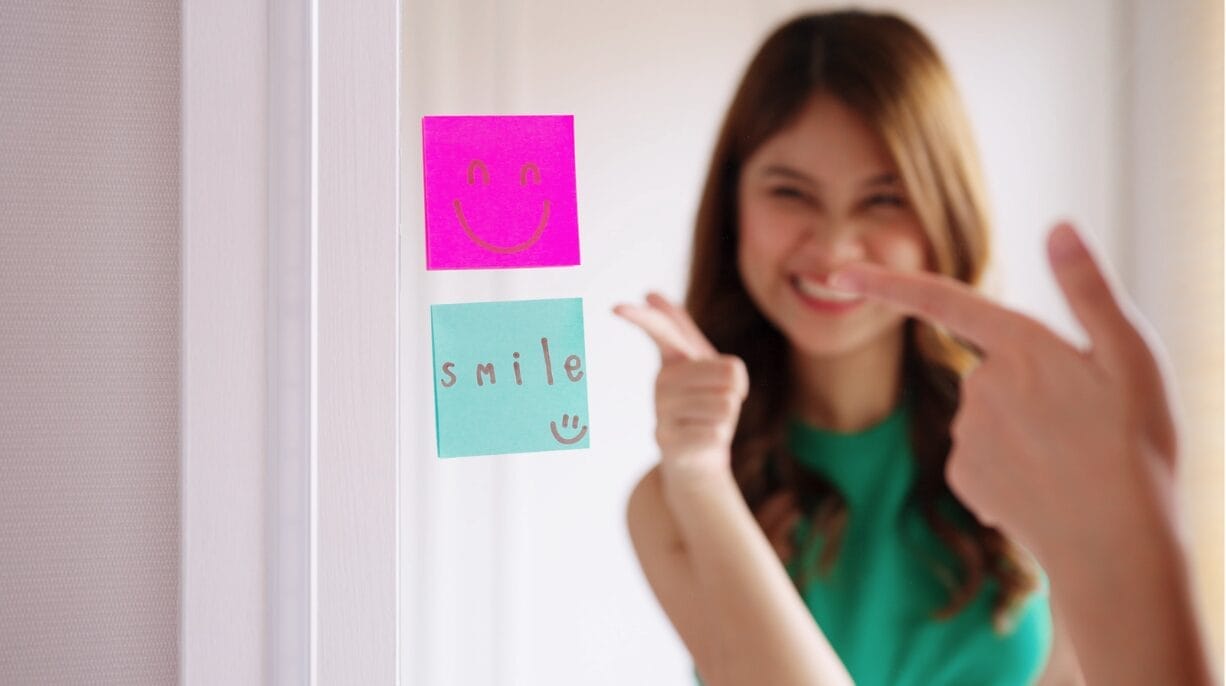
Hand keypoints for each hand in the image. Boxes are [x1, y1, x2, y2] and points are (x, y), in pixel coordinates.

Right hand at [614, 293, 748, 487]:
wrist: (698, 460)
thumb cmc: (706, 405)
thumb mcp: (705, 365)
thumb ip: (684, 329)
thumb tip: (650, 294)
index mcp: (673, 360)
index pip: (660, 330)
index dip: (641, 317)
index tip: (616, 307)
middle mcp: (661, 383)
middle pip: (730, 371)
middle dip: (736, 391)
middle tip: (718, 403)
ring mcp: (661, 412)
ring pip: (727, 403)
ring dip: (728, 418)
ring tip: (708, 423)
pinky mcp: (666, 440)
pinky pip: (716, 431)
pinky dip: (718, 438)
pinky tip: (701, 441)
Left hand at [829, 222, 1179, 571]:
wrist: (1118, 546)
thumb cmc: (1135, 445)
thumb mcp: (1130, 354)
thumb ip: (1087, 288)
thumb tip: (1058, 226)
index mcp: (1020, 345)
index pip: (942, 301)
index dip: (889, 284)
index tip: (839, 274)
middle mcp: (981, 385)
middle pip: (992, 369)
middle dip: (1029, 388)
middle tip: (1083, 423)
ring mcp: (967, 434)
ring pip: (989, 416)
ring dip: (1024, 430)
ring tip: (1072, 459)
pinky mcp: (964, 478)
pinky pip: (983, 458)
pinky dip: (1011, 468)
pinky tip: (1045, 488)